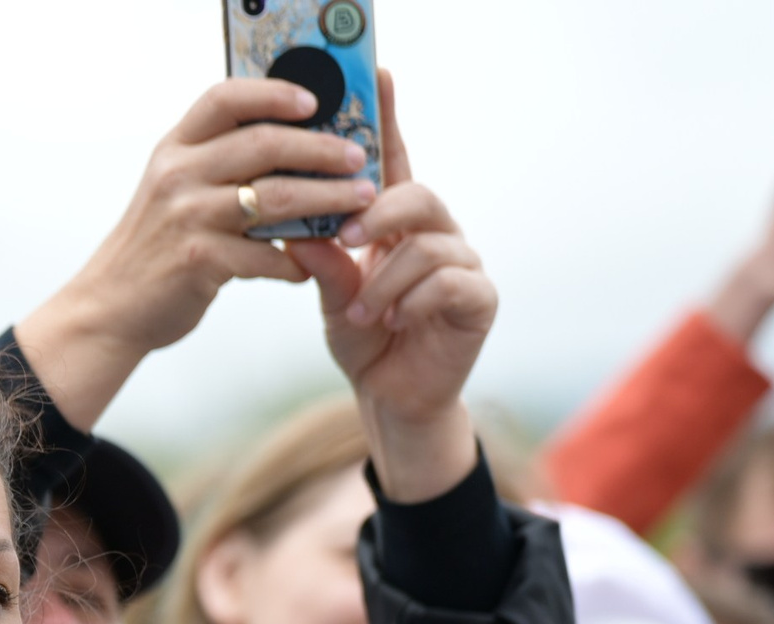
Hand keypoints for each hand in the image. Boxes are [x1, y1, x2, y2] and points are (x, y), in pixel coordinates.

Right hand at [13, 78, 375, 431]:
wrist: (109, 308)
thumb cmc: (152, 249)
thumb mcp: (171, 190)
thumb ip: (215, 164)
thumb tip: (288, 144)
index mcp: (175, 149)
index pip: (226, 98)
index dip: (274, 93)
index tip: (315, 100)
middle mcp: (179, 175)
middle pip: (265, 143)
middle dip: (322, 149)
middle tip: (358, 158)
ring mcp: (188, 216)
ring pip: (276, 197)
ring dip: (328, 199)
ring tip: (361, 203)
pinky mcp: (199, 261)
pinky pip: (265, 256)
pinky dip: (295, 262)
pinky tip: (311, 266)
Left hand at [283, 74, 490, 499]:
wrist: (390, 399)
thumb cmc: (364, 340)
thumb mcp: (330, 296)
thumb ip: (320, 261)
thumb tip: (293, 229)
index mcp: (399, 224)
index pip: (395, 163)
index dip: (389, 119)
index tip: (377, 74)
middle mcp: (437, 233)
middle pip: (419, 194)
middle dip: (379, 213)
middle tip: (347, 238)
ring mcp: (464, 263)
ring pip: (428, 243)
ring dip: (385, 278)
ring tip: (360, 310)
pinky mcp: (479, 298)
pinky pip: (449, 281)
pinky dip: (413, 300)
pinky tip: (394, 322)